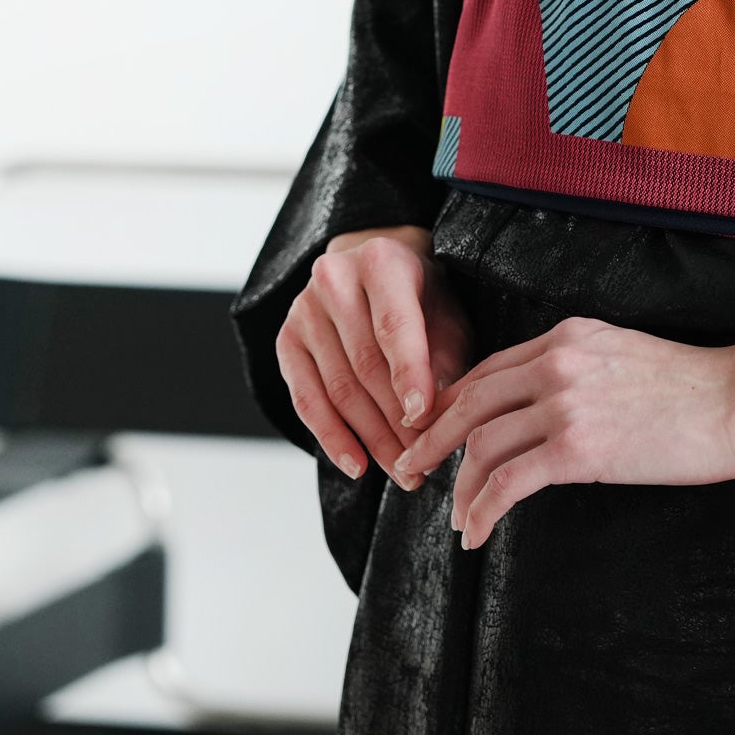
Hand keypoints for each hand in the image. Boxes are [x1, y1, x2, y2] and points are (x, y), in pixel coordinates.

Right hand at [275, 226, 472, 485]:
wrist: (376, 270)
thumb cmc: (422, 297)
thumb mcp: (447, 315)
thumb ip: (444, 359)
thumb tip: (437, 418)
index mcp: (381, 262)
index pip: (392, 326)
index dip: (409, 376)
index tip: (424, 419)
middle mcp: (334, 280)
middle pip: (364, 366)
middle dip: (396, 422)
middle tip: (422, 462)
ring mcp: (303, 311)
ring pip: (337, 388)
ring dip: (371, 438)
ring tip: (401, 472)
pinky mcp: (286, 340)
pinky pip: (306, 399)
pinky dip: (332, 437)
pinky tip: (357, 464)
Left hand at [391, 318, 734, 548]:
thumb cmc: (700, 387)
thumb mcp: (628, 357)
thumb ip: (584, 370)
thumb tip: (554, 410)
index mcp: (569, 335)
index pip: (490, 370)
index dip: (455, 406)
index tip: (438, 433)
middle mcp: (557, 361)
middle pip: (469, 402)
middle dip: (432, 440)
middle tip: (413, 470)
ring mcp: (565, 403)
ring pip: (482, 446)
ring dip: (461, 488)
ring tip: (458, 518)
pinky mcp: (578, 447)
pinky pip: (507, 482)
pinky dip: (483, 510)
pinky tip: (477, 534)